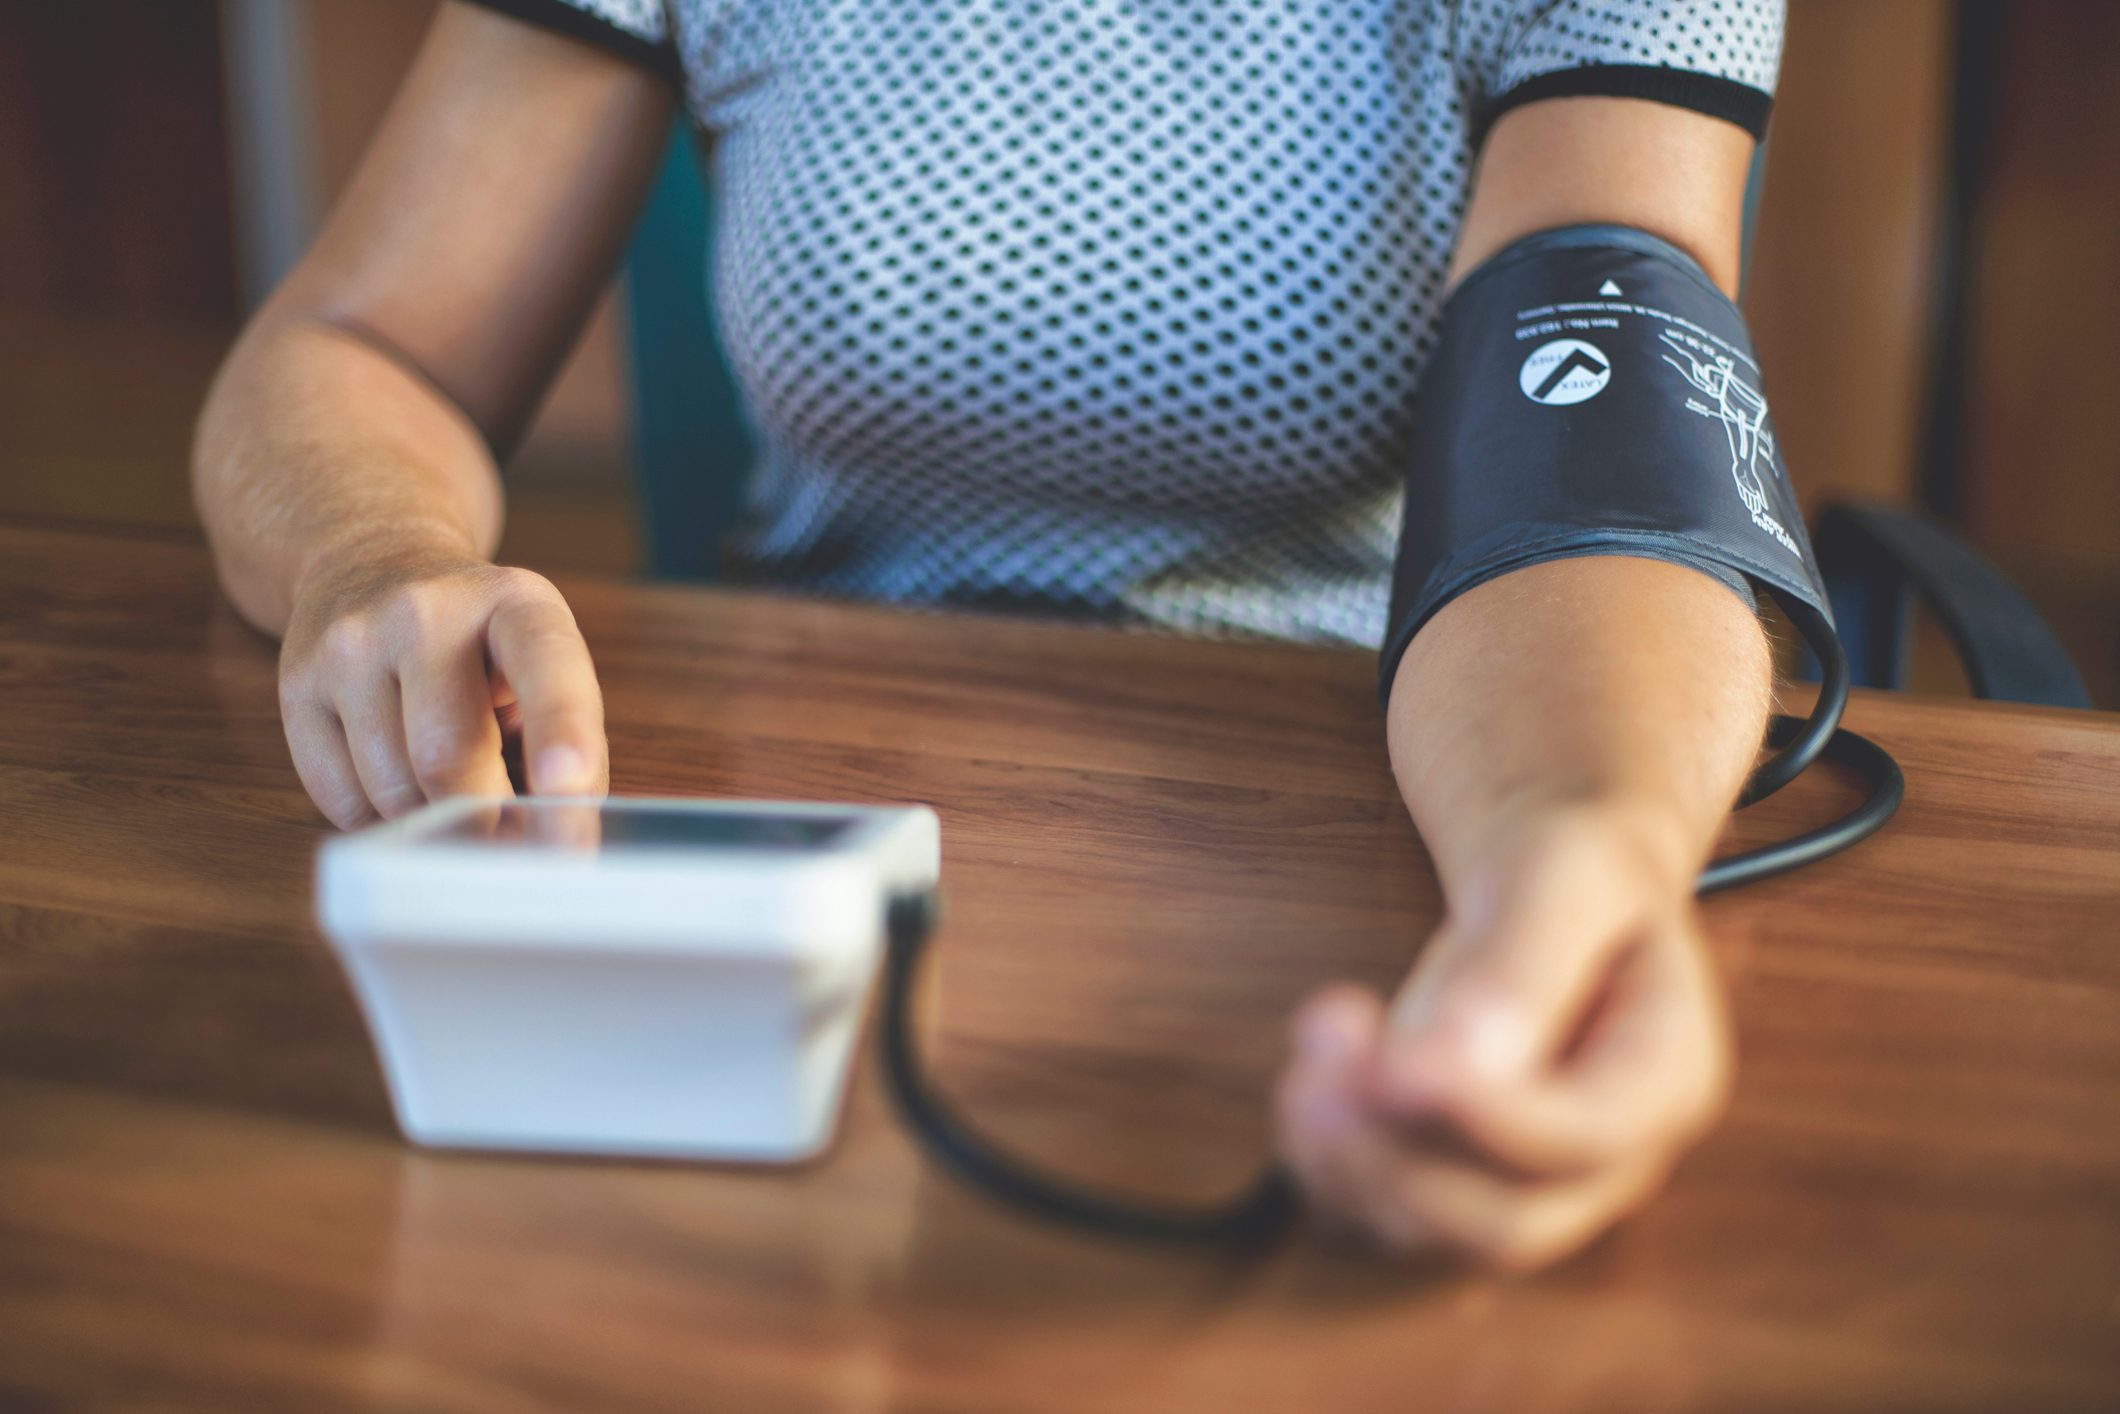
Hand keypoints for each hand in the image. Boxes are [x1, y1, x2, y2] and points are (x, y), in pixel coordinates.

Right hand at [277, 542, 606, 827]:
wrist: (372, 565)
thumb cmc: (482, 643)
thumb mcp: (545, 664)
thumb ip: (566, 744)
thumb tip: (557, 836)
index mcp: (515, 602)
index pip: (546, 666)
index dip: (561, 731)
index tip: (569, 788)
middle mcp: (424, 612)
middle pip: (450, 755)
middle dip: (485, 818)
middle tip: (505, 837)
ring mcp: (350, 645)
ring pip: (393, 789)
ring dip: (432, 821)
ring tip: (448, 787)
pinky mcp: (297, 684)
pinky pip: (340, 799)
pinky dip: (381, 818)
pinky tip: (399, 781)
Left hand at [1275, 808, 1731, 1270]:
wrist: (1553, 883)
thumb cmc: (1574, 869)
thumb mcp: (1564, 874)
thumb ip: (1521, 962)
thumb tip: (1455, 1058)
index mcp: (1666, 1077)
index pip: (1588, 1138)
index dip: (1487, 1116)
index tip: (1395, 1062)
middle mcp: (1607, 1157)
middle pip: (1507, 1218)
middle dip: (1401, 1153)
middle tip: (1323, 1049)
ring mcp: (1528, 1181)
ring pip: (1431, 1226)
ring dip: (1348, 1157)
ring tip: (1308, 1060)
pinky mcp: (1452, 1177)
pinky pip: (1377, 1208)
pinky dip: (1324, 1161)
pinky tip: (1307, 1080)